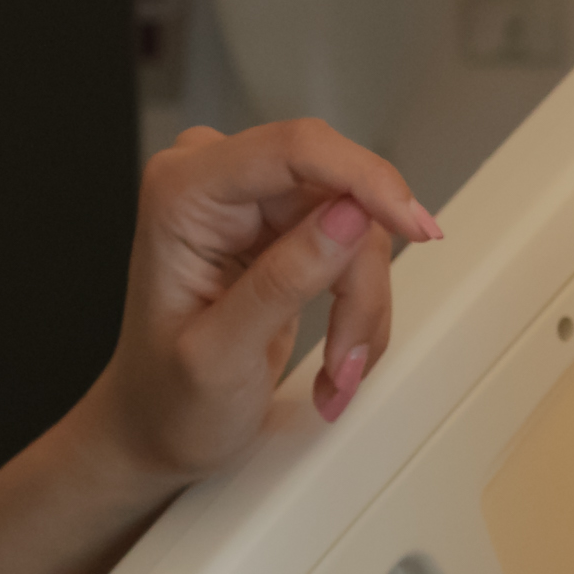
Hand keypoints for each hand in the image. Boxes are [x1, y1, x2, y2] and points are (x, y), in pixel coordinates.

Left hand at [80, 121, 440, 488]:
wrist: (160, 424)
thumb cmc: (167, 399)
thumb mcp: (221, 356)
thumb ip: (283, 281)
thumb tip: (349, 215)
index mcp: (183, 193)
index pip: (293, 149)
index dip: (365, 179)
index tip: (413, 226)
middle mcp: (217, 180)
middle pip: (338, 192)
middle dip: (358, 280)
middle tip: (349, 357)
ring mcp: (253, 200)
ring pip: (358, 224)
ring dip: (362, 305)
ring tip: (337, 370)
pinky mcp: (284, 225)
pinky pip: (355, 246)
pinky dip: (359, 307)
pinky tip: (336, 356)